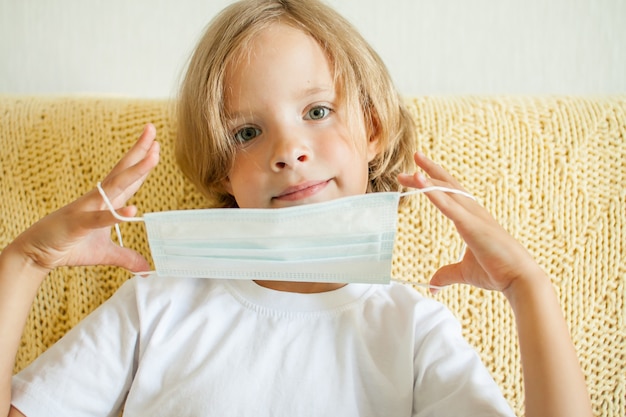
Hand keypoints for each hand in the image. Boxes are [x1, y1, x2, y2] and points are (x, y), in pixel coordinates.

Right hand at [10, 124, 159, 273]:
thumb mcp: (105, 253)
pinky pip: (100, 218)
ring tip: (153, 156)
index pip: (129, 179)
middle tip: (153, 130)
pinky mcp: (79, 223)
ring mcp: (88, 208)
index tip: (156, 145)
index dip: (142, 163)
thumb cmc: (70, 246)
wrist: (38, 253)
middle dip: (140, 152)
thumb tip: (146, 269)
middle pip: (124, 172)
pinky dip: (116, 213)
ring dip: (135, 172)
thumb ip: (126, 257)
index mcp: (106, 201)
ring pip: (116, 187)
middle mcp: (98, 199)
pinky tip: (133, 208)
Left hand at [398, 152, 542, 292]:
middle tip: (408, 167)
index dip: (432, 184)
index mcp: (472, 219)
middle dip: (427, 175)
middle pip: (446, 187)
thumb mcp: (465, 272)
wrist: (520, 279)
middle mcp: (473, 212)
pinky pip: (449, 205)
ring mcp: (474, 217)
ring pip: (447, 191)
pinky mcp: (472, 225)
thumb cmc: (498, 272)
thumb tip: (434, 285)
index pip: (449, 195)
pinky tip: (420, 181)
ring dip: (427, 179)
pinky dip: (434, 192)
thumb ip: (448, 274)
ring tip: (412, 168)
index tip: (414, 177)